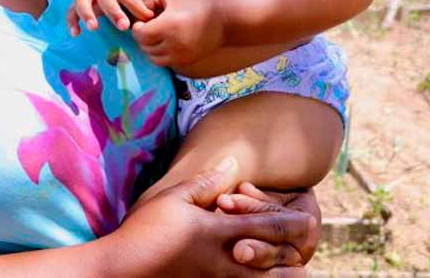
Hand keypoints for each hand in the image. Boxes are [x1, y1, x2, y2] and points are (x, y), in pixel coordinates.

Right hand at [67, 0, 154, 34]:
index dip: (140, 10)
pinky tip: (75, 33)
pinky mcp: (81, 1)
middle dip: (114, 11)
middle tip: (124, 27)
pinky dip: (71, 20)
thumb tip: (150, 19)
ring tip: (93, 28)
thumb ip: (147, 1)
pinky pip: (71, 8)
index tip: (148, 19)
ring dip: (86, 12)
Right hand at [108, 157, 313, 276]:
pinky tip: (259, 277)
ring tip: (289, 269)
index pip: (269, 227)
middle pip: (278, 262)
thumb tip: (233, 162)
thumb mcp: (173, 199)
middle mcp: (225, 262)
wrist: (121, 271)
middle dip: (296, 255)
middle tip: (303, 249)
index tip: (308, 221)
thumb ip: (206, 182)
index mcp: (218, 232)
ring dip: (281, 277)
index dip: (293, 224)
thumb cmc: (145, 231)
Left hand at [129, 0, 223, 66]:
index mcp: (168, 26)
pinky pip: (165, 62)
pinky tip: (166, 42)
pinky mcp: (186, 62)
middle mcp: (173, 44)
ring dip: (150, 48)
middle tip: (148, 28)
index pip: (140, 34)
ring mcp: (180, 56)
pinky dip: (161, 55)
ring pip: (153, 58)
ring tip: (156, 36)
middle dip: (143, 37)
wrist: (224, 20)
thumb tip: (138, 9)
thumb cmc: (196, 4)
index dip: (138, 27)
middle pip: (145, 47)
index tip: (144, 21)